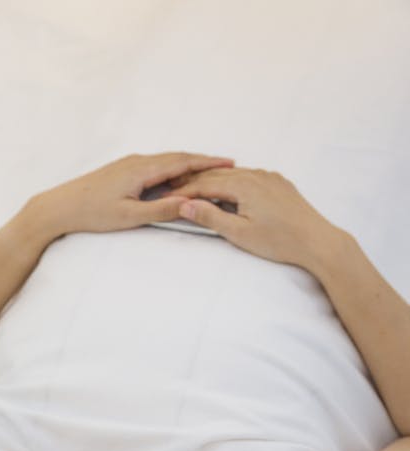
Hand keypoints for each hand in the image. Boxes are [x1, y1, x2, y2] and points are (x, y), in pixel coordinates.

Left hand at [38, 152, 233, 235]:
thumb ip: (161, 210)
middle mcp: (138, 161)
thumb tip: (189, 204)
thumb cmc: (93, 213)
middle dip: (203, 161)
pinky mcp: (124, 170)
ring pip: (166, 161)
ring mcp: (130, 163)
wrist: (61, 206)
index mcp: (143, 170)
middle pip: (178, 157)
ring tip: (208, 172)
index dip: (208, 162)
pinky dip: (172, 170)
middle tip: (227, 166)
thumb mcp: (130, 216)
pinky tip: (177, 178)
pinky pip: (155, 166)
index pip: (183, 161)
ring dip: (188, 165)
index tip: (229, 162)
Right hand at [172, 166, 334, 267]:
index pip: (205, 184)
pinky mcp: (279, 184)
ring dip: (214, 182)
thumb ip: (210, 217)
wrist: (316, 241)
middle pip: (218, 175)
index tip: (169, 198)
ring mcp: (269, 177)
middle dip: (196, 183)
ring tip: (197, 191)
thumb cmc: (280, 241)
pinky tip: (228, 192)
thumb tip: (185, 206)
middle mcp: (257, 175)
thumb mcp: (239, 233)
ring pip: (234, 175)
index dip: (185, 192)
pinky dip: (233, 183)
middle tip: (176, 191)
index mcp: (244, 185)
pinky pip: (250, 177)